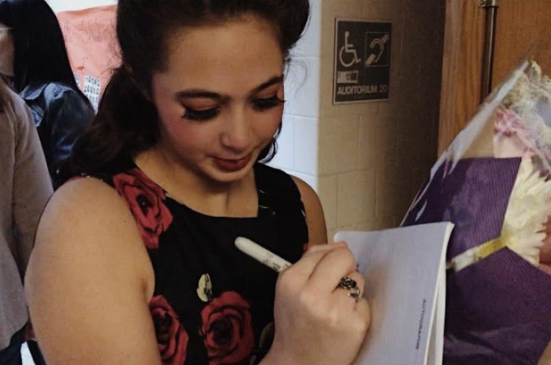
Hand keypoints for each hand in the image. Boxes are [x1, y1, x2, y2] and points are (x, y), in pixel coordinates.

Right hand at [263, 242, 370, 364]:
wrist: (298, 363)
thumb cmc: (296, 323)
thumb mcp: (290, 288)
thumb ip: (311, 261)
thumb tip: (341, 244)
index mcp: (290, 280)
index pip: (324, 251)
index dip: (328, 261)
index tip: (324, 274)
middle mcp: (310, 294)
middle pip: (344, 258)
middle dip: (344, 268)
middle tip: (335, 287)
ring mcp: (334, 311)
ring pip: (358, 279)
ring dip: (351, 290)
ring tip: (335, 308)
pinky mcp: (354, 325)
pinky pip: (365, 302)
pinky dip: (357, 310)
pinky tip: (343, 322)